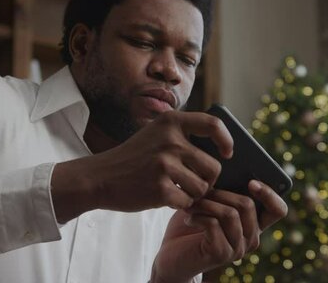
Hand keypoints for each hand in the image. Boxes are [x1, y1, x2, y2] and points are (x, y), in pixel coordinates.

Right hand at [51, 111, 232, 221]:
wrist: (99, 177)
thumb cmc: (133, 158)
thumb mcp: (155, 134)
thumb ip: (183, 136)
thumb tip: (222, 151)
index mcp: (170, 122)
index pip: (213, 124)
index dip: (226, 140)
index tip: (227, 153)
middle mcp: (170, 140)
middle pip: (213, 167)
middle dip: (207, 180)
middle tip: (191, 183)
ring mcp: (164, 165)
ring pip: (202, 187)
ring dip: (193, 194)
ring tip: (174, 189)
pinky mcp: (160, 188)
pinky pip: (187, 201)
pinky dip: (180, 204)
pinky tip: (164, 197)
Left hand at [151, 181, 287, 282]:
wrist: (172, 255)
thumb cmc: (191, 224)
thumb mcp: (209, 203)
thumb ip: (222, 190)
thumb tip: (226, 167)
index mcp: (253, 224)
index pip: (278, 210)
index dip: (269, 194)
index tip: (251, 182)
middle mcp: (251, 238)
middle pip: (247, 205)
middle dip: (220, 192)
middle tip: (200, 191)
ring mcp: (238, 249)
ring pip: (230, 213)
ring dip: (206, 203)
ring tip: (191, 203)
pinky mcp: (221, 254)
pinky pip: (214, 225)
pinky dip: (198, 216)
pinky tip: (188, 217)